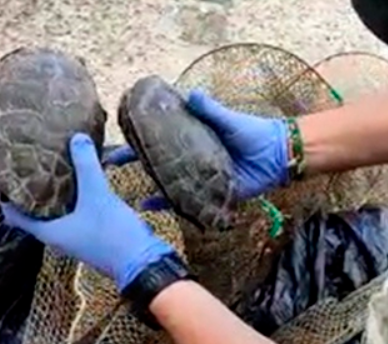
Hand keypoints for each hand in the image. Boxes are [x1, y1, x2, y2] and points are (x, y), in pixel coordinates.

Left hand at [0, 133, 177, 291]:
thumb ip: (86, 165)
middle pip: (30, 210)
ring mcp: (73, 236)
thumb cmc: (113, 235)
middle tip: (20, 162)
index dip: (1, 193)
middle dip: (24, 188)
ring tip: (45, 164)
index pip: (12, 213)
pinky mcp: (89, 232)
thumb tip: (76, 137)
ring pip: (51, 210)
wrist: (143, 262)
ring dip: (46, 191)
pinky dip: (67, 194)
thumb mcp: (97, 195)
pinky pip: (70, 210)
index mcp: (48, 232)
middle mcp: (56, 235)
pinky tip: (76, 177)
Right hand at [105, 89, 290, 209]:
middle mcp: (190, 157)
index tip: (119, 135)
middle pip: (157, 159)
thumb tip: (190, 93)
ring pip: (166, 180)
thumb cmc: (254, 133)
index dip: (139, 136)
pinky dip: (164, 204)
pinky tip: (145, 206)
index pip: (160, 135)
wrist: (278, 157)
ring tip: (122, 187)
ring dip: (145, 182)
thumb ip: (210, 110)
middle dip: (134, 160)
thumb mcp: (229, 119)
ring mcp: (196, 176)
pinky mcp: (206, 194)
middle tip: (110, 162)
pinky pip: (182, 200)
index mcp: (192, 136)